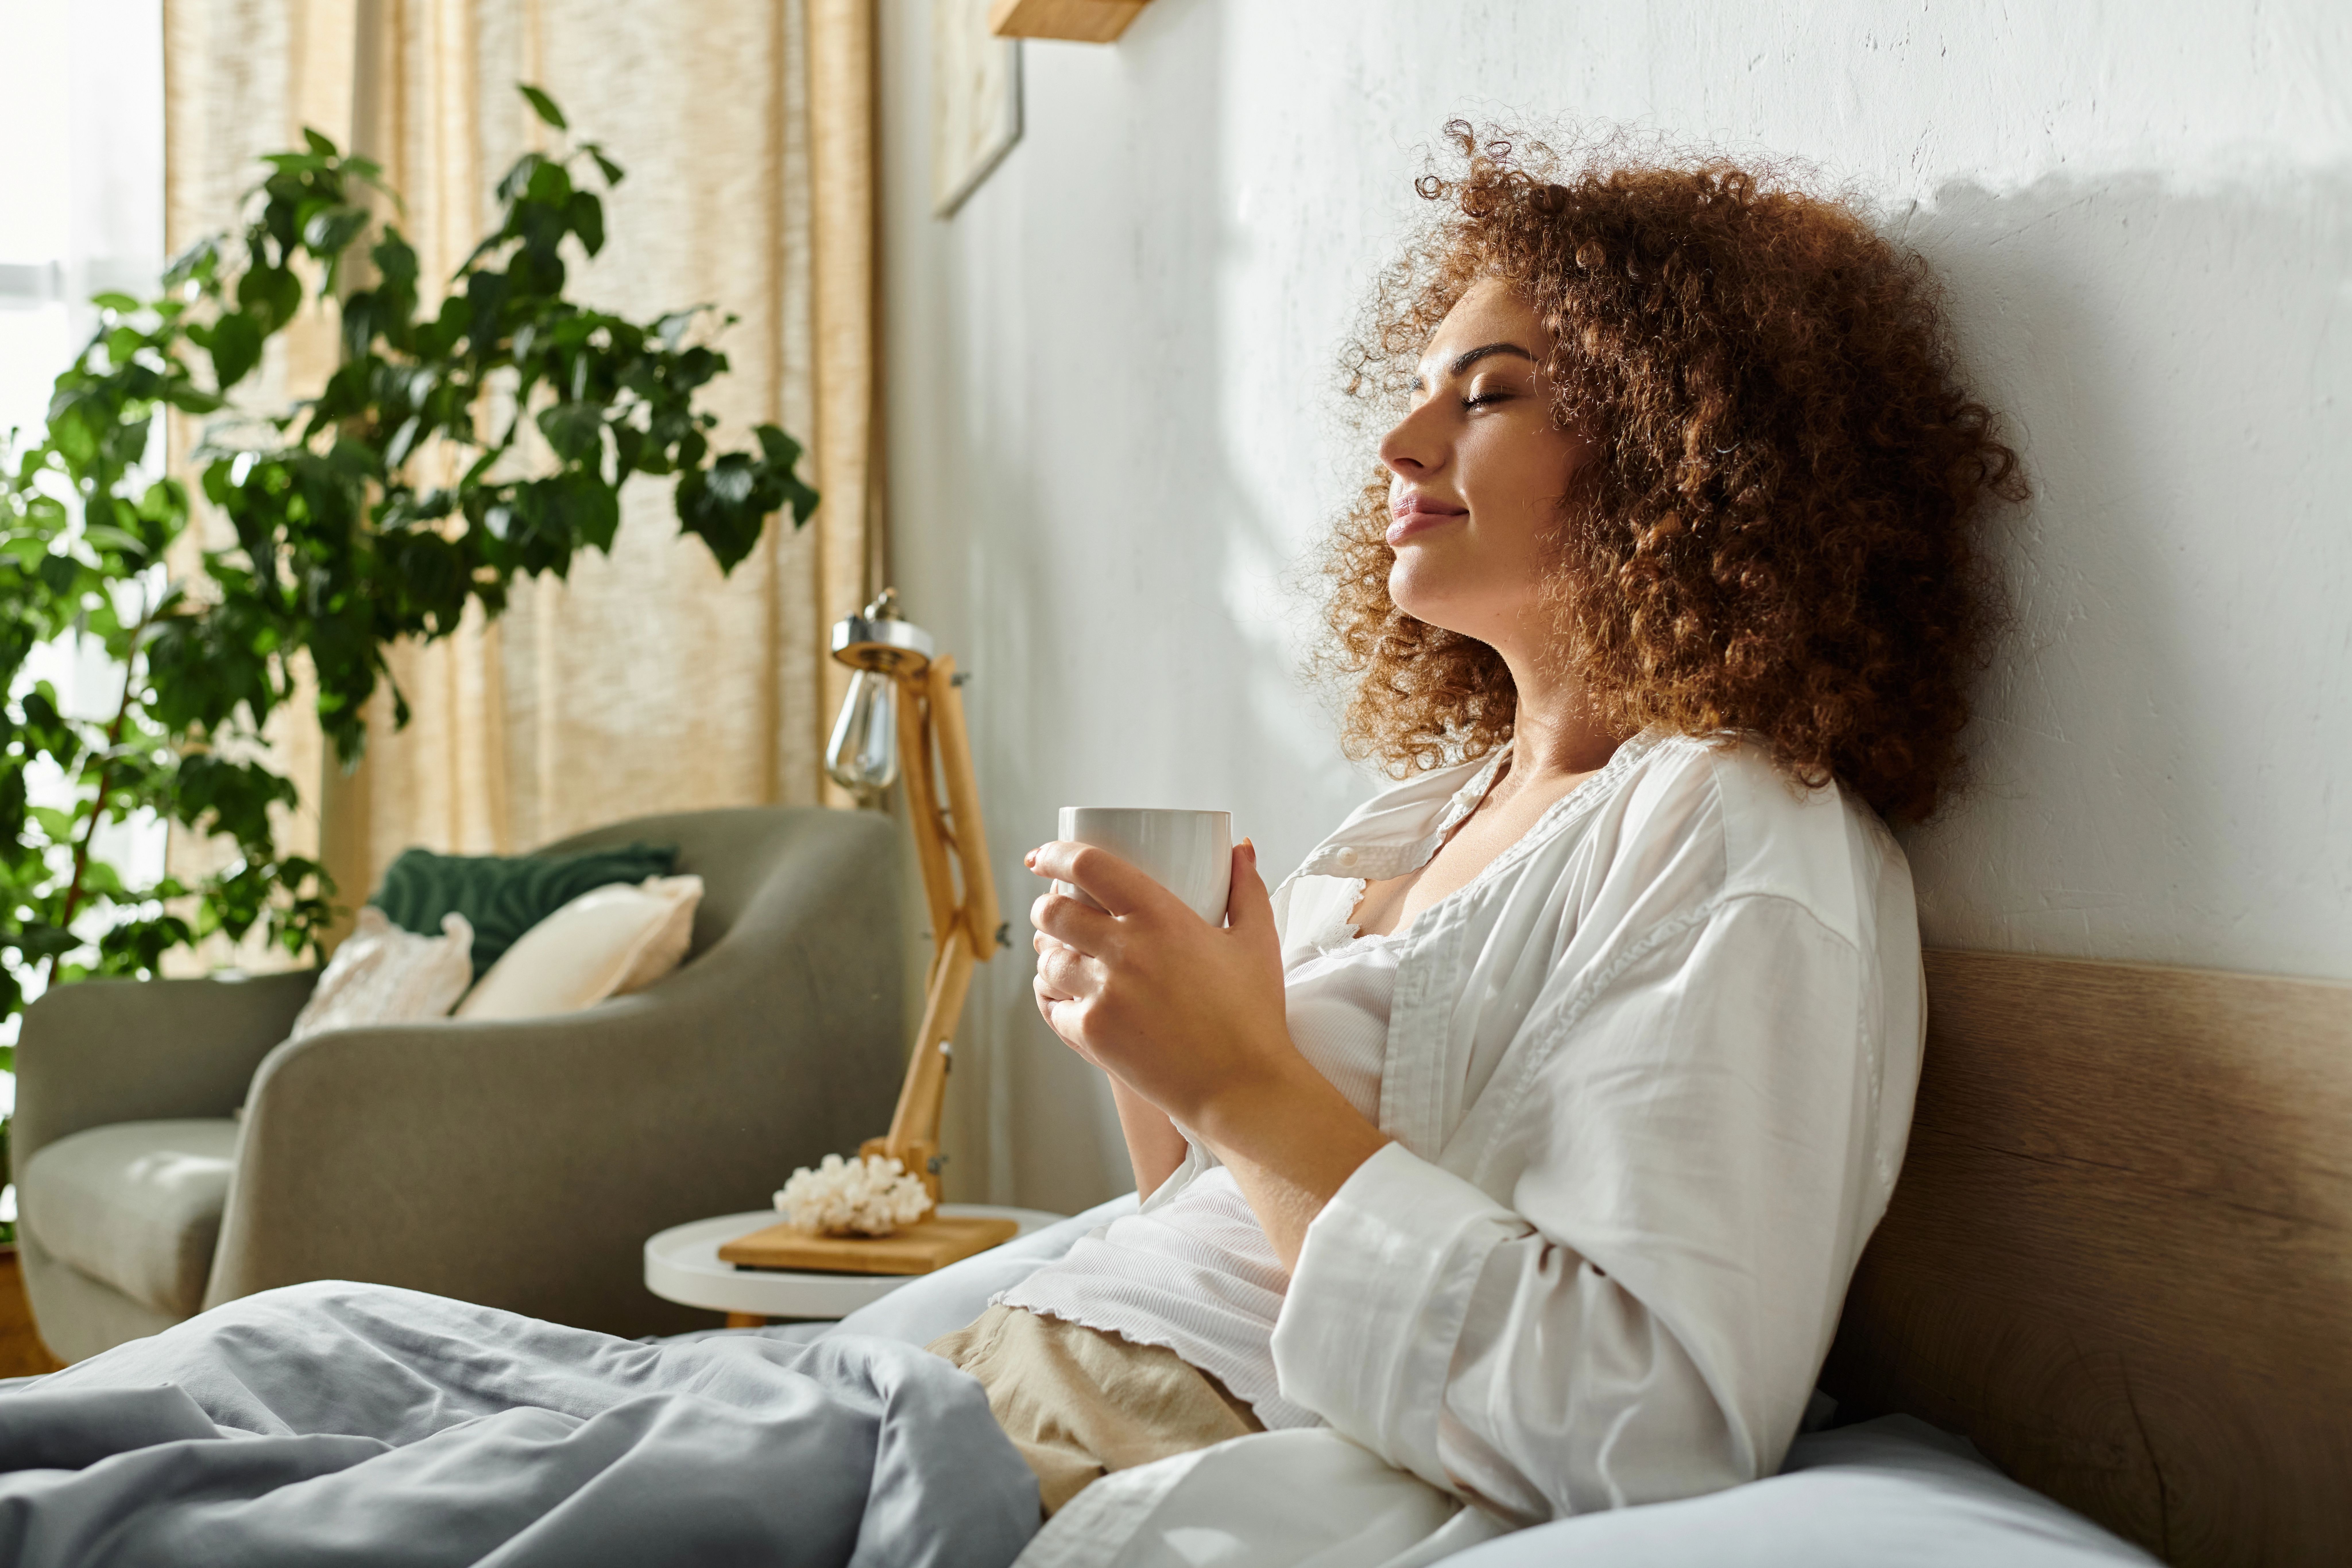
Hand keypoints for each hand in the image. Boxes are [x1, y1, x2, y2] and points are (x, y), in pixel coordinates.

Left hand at [1029, 837, 1390, 1268]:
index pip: (1088, 865)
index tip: (1041, 858)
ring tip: (1058, 957)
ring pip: (1047, 962)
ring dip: (1047, 956)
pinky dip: (1051, 999)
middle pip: (1053, 913)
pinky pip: (1051, 1008)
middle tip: (1051, 914)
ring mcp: (1104, 994)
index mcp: (1160, 916)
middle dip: (1045, 910)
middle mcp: (1124, 949)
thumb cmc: (1253, 1014)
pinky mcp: (1093, 1035)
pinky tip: (1060, 997)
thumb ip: (1247, 888)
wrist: (1244, 1086)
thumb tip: (1241, 848)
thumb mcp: (1257, 942)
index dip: (1055, 855)